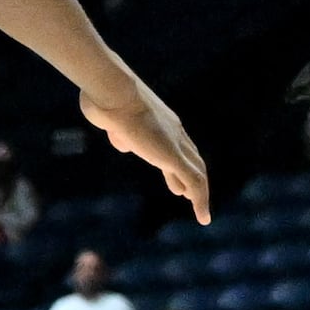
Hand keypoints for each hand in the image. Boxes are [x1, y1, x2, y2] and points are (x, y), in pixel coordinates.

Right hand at [83, 77, 210, 220]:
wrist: (112, 92)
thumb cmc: (107, 101)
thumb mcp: (113, 120)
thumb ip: (121, 132)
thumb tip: (124, 144)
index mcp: (161, 121)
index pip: (178, 146)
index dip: (180, 163)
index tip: (177, 180)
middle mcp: (173, 131)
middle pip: (191, 158)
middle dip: (192, 177)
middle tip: (188, 195)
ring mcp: (175, 143)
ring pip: (197, 172)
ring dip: (200, 193)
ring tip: (201, 211)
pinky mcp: (172, 155)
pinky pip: (194, 181)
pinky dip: (201, 200)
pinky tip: (203, 217)